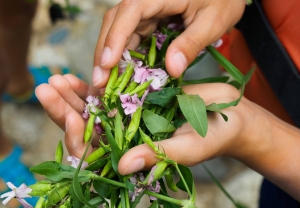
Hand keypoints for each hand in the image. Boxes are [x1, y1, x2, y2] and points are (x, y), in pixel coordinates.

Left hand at [36, 78, 299, 200]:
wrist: (228, 115)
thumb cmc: (212, 137)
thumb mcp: (186, 149)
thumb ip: (155, 156)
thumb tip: (121, 167)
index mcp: (134, 156)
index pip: (96, 155)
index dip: (79, 137)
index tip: (71, 117)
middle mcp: (126, 139)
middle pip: (87, 129)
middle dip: (65, 110)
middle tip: (46, 89)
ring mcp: (130, 117)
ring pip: (94, 110)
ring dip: (74, 95)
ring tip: (57, 79)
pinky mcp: (137, 98)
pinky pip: (110, 92)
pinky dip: (95, 83)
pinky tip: (80, 74)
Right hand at [93, 0, 244, 86]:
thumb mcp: (213, 20)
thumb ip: (191, 43)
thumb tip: (172, 69)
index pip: (129, 13)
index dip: (114, 39)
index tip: (106, 65)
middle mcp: (145, 0)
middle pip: (115, 23)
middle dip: (105, 53)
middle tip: (100, 83)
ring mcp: (145, 10)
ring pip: (120, 32)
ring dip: (112, 58)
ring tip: (107, 84)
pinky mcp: (148, 20)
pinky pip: (132, 37)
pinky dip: (126, 56)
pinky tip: (124, 74)